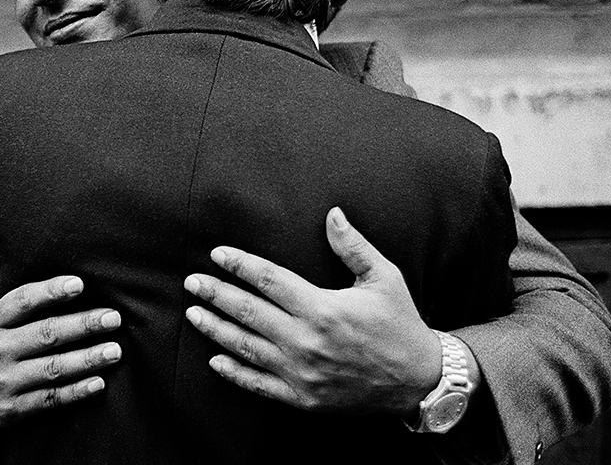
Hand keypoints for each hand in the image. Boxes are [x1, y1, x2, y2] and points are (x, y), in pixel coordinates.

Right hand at [0, 235, 122, 431]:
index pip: (21, 302)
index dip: (50, 292)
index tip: (79, 284)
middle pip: (44, 335)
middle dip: (81, 326)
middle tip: (114, 317)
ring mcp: (4, 382)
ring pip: (50, 370)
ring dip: (86, 360)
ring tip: (116, 350)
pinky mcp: (13, 410)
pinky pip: (48, 401)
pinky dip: (74, 393)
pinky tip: (99, 384)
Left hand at [184, 207, 442, 417]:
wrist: (419, 381)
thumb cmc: (400, 324)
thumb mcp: (383, 278)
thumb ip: (352, 246)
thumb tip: (332, 213)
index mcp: (322, 308)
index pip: (268, 279)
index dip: (239, 264)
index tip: (218, 254)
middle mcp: (306, 341)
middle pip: (248, 312)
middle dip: (216, 294)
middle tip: (192, 282)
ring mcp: (301, 373)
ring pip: (246, 347)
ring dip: (216, 329)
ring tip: (193, 314)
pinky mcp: (302, 397)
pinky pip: (259, 384)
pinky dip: (234, 372)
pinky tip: (215, 359)